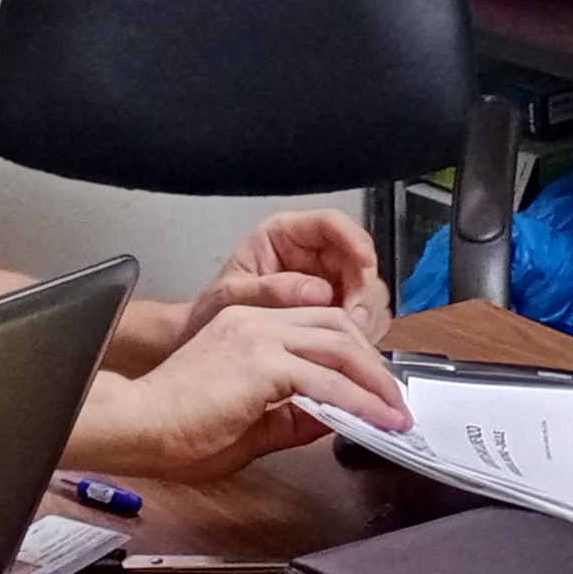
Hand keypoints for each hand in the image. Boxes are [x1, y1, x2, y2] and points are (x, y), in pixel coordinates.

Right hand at [72, 302, 411, 482]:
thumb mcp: (249, 424)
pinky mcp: (261, 362)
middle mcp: (256, 322)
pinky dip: (358, 401)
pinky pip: (326, 380)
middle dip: (373, 365)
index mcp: (247, 329)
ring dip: (375, 381)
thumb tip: (331, 420)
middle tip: (393, 401)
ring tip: (394, 412)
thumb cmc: (172, 428)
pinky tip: (375, 420)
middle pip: (337, 329)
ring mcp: (259, 337)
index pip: (317, 329)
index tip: (374, 390)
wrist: (133, 424)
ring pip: (340, 346)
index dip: (353, 358)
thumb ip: (291, 417)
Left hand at [183, 208, 391, 341]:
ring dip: (365, 316)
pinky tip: (346, 349)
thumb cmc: (212, 310)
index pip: (331, 224)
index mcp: (285, 235)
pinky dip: (360, 333)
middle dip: (362, 291)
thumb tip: (320, 292)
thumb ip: (272, 291)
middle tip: (354, 321)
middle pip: (359, 260)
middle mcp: (313, 254)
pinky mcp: (333, 311)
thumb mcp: (233, 297)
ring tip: (347, 341)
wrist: (204, 340)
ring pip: (367, 290)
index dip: (354, 239)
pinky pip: (361, 317)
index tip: (364, 263)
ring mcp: (327, 283)